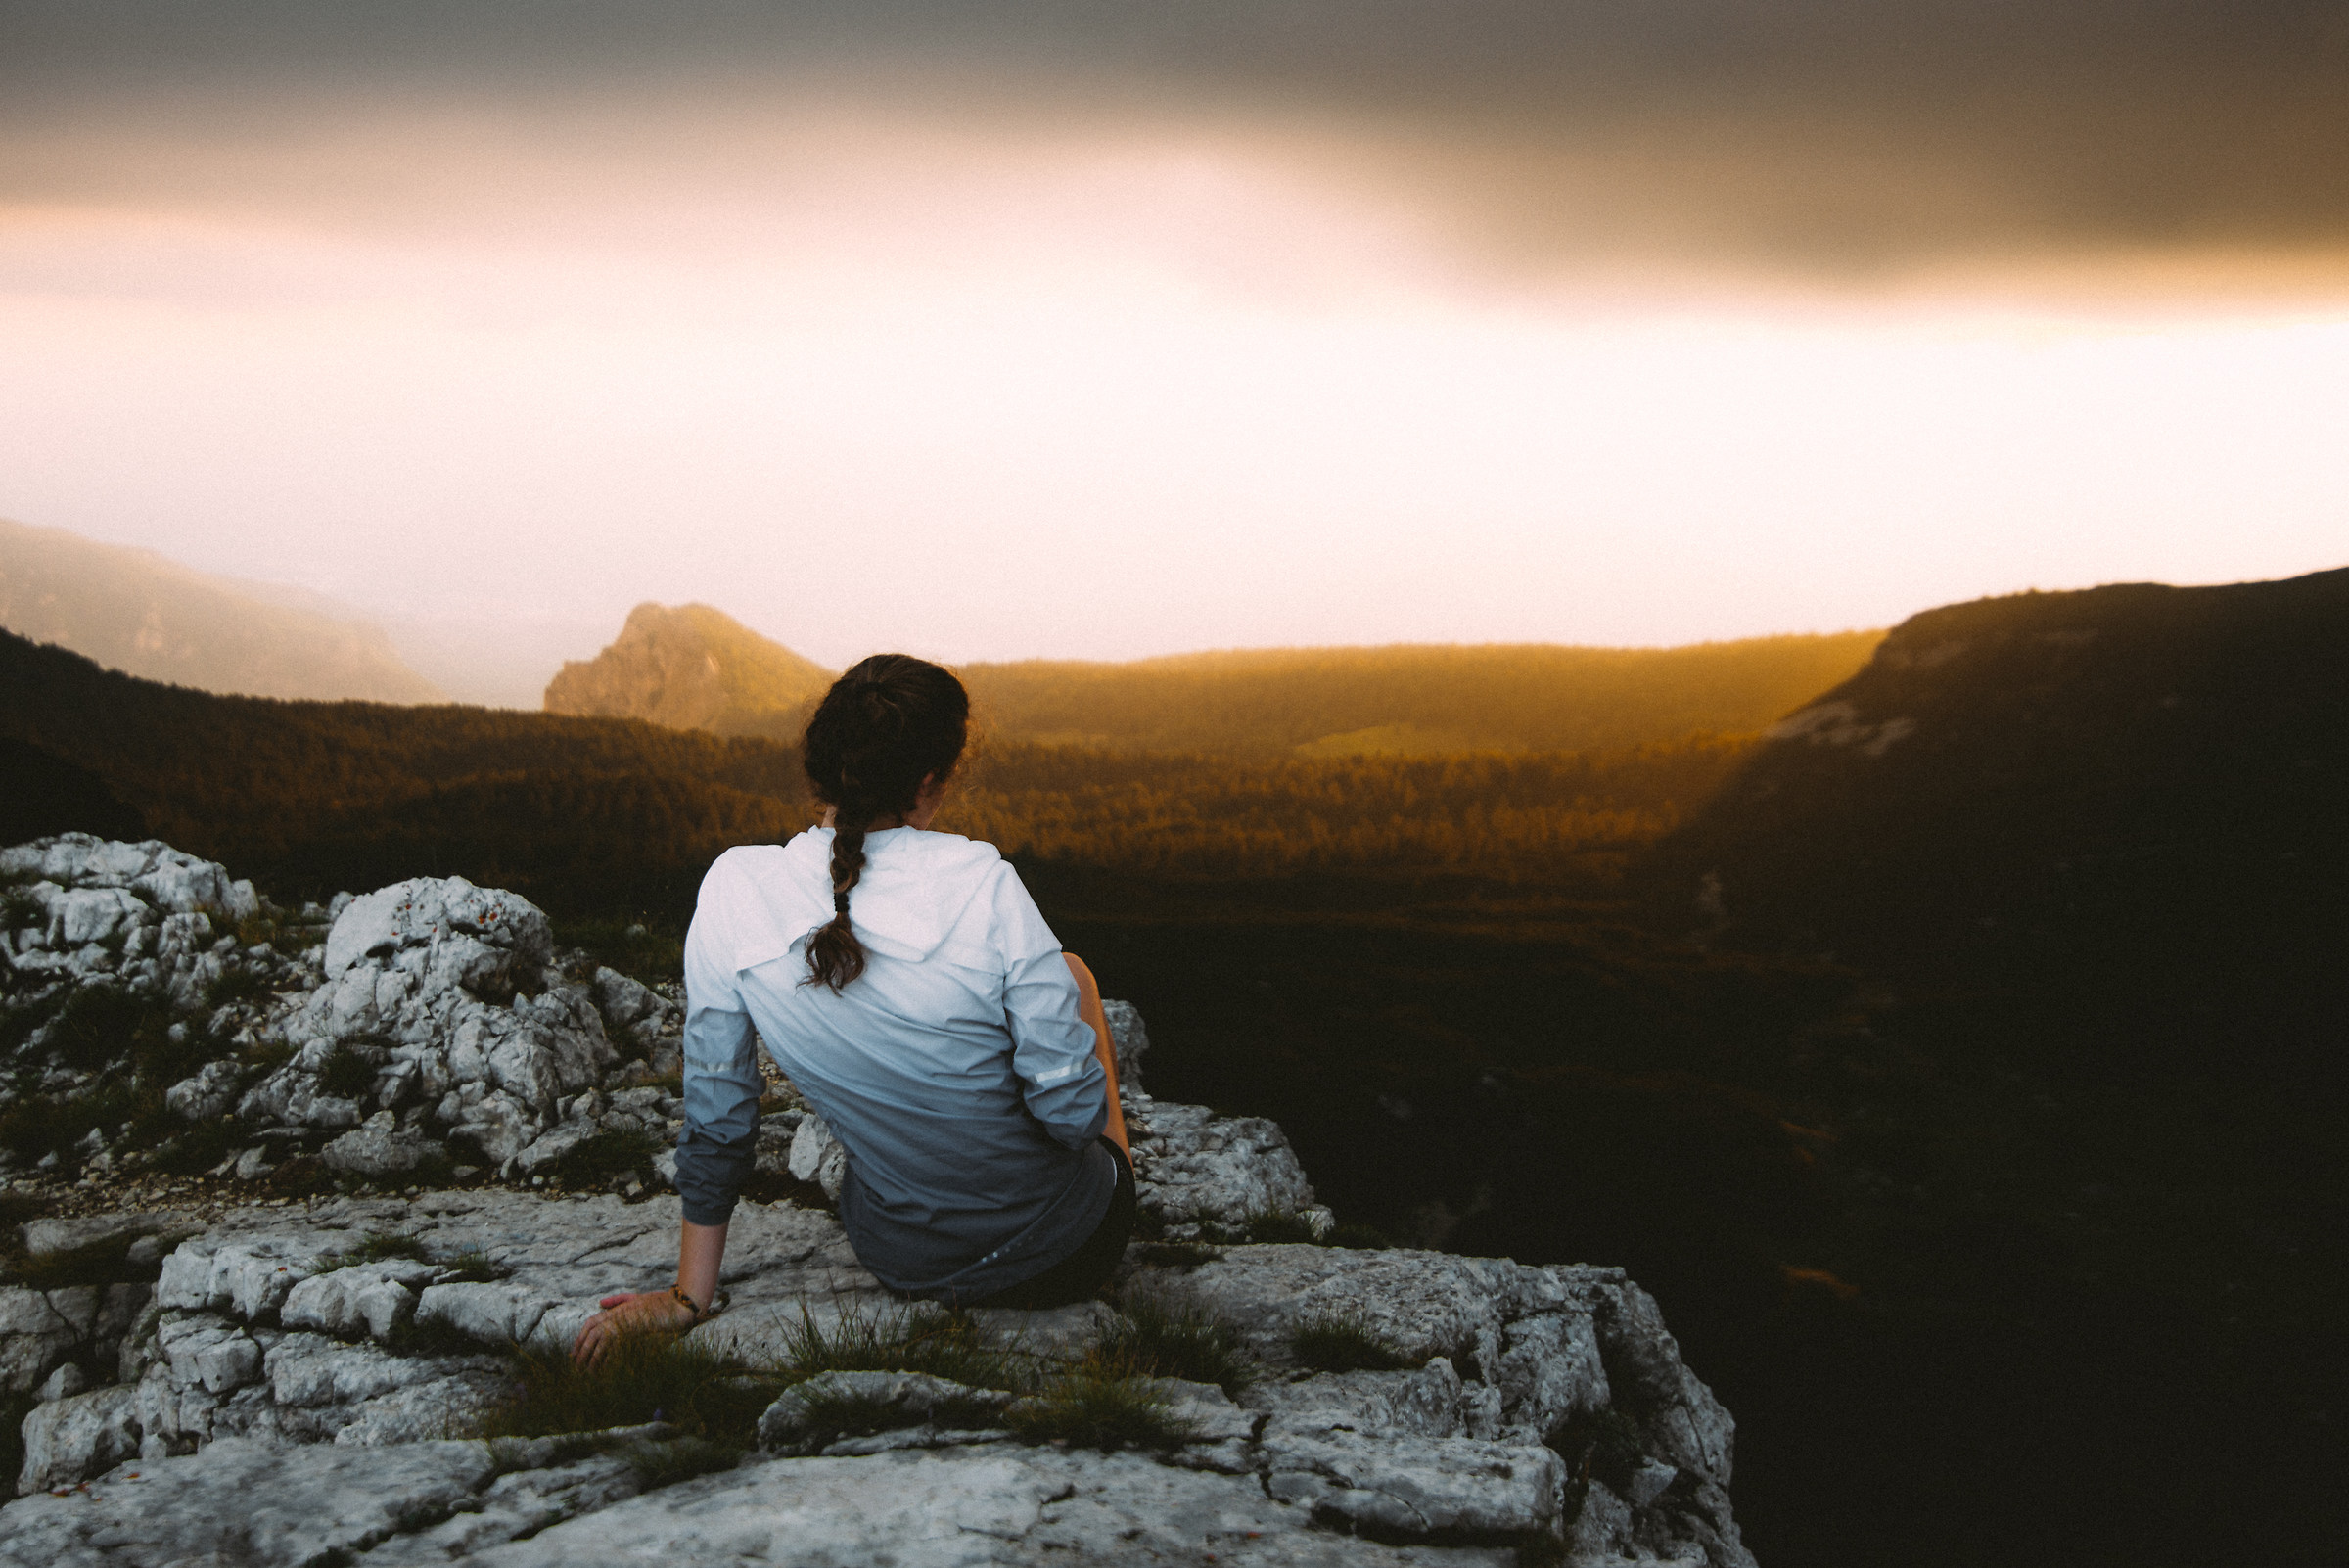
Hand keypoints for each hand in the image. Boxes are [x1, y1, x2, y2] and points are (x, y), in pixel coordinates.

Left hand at [570, 1289, 696, 1366]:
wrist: (681, 1305)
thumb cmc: (662, 1303)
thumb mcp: (638, 1299)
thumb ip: (618, 1301)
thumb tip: (600, 1303)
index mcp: (618, 1309)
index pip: (591, 1323)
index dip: (580, 1338)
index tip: (575, 1352)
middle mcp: (619, 1314)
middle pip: (591, 1332)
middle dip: (581, 1350)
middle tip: (577, 1367)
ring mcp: (627, 1322)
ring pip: (600, 1340)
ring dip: (592, 1358)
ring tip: (588, 1372)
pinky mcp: (635, 1331)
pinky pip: (616, 1347)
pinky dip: (608, 1359)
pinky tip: (605, 1370)